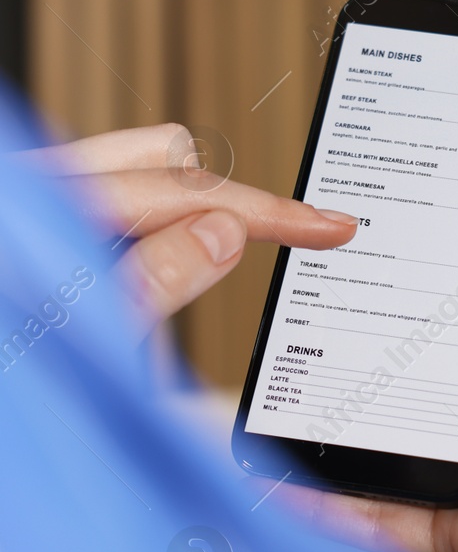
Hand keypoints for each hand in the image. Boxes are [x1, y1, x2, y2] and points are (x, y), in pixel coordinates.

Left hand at [16, 123, 358, 333]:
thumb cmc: (12, 387)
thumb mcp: (75, 335)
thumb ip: (149, 279)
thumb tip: (220, 234)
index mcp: (48, 202)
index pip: (182, 187)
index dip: (269, 211)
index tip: (331, 227)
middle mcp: (41, 193)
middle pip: (167, 163)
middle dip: (228, 209)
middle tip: (292, 246)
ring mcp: (42, 212)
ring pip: (141, 177)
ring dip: (182, 218)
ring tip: (192, 278)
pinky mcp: (46, 238)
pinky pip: (117, 214)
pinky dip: (151, 240)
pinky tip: (148, 282)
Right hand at [302, 193, 457, 551]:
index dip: (445, 278)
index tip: (386, 245)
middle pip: (436, 372)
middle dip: (380, 349)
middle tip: (314, 313)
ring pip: (403, 443)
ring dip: (348, 427)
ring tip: (287, 400)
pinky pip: (391, 517)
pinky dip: (342, 510)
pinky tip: (290, 488)